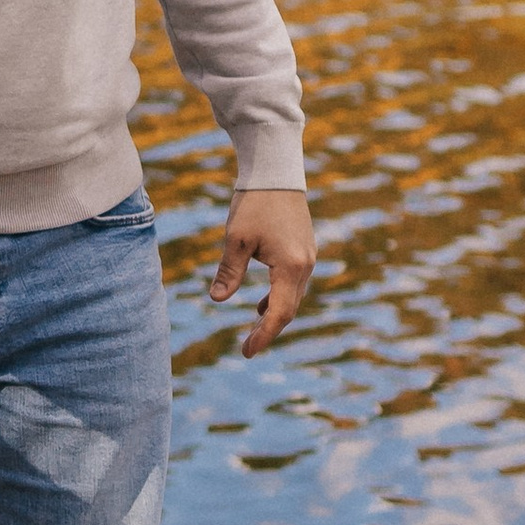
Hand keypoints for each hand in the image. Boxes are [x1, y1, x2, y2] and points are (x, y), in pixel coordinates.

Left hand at [208, 189, 316, 358]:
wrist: (276, 172)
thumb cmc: (254, 203)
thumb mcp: (235, 239)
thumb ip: (229, 272)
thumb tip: (217, 299)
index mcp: (290, 266)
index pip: (279, 313)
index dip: (264, 335)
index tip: (247, 351)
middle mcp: (305, 265)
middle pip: (289, 309)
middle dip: (268, 329)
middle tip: (247, 347)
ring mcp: (308, 257)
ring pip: (292, 296)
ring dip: (274, 314)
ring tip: (253, 329)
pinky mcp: (304, 249)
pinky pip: (293, 283)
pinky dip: (278, 297)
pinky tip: (260, 304)